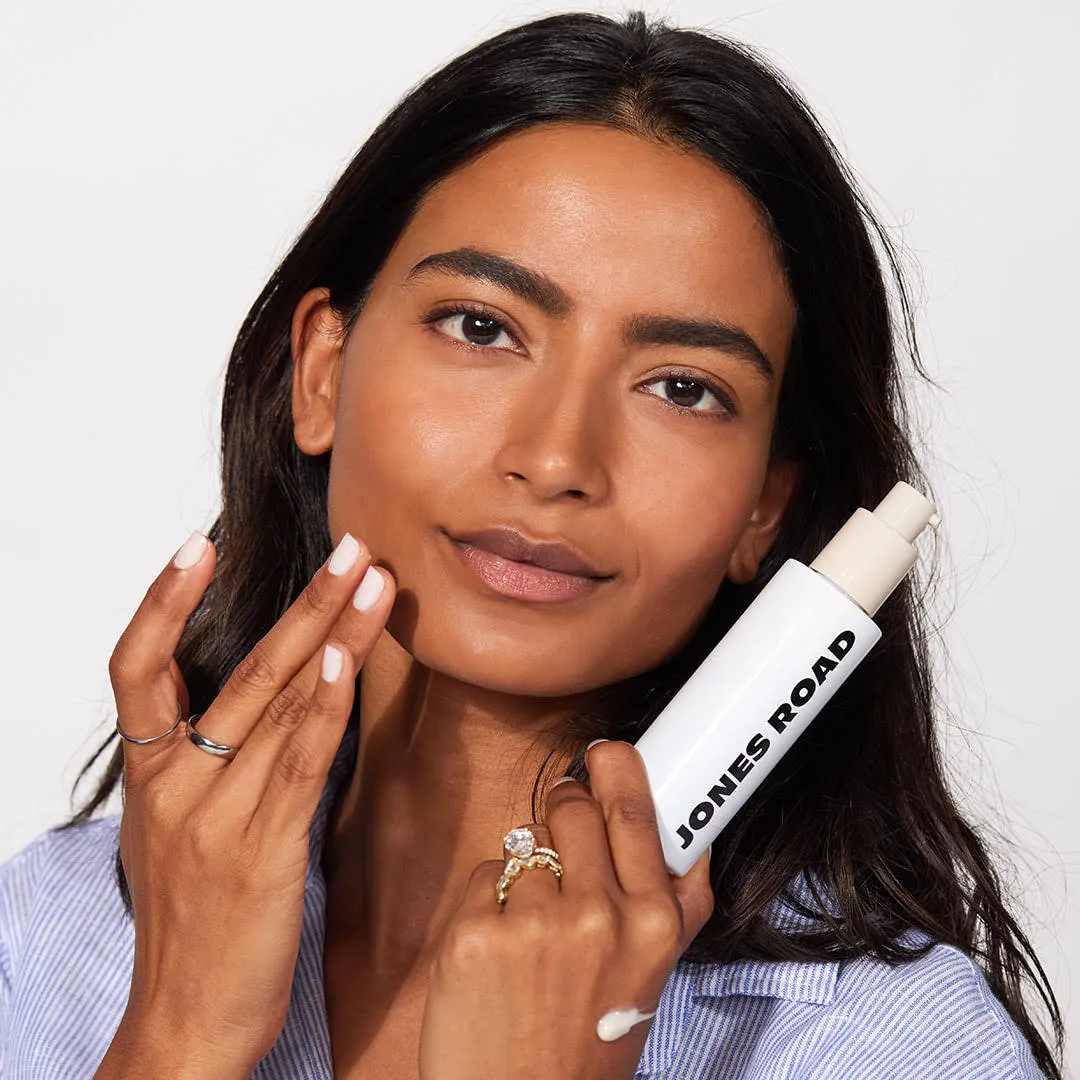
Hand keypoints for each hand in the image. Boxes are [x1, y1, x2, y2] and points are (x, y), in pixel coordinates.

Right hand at [99, 531, 393, 1077]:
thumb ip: (211, 767)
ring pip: (280, 704)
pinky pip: (297, 763)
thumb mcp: (178, 833)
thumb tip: (271, 702)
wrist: (185, 1022)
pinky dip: (322, 708)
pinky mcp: (261, 851)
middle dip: (304, 602)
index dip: (159, 603)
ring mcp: (216, 816)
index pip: (135, 669)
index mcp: (149, 778)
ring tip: (376, 580)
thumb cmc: (193, 924)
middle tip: (351, 545)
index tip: (194, 545)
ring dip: (334, 635)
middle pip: (240, 669)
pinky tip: (343, 662)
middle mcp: (176, 786)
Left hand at [418, 740, 713, 1079]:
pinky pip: (486, 874)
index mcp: (655, 926)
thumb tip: (693, 832)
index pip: (637, 813)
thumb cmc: (587, 1045)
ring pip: (526, 841)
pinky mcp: (478, 934)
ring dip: (526, 870)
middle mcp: (602, 918)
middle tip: (560, 829)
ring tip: (530, 927)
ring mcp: (538, 924)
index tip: (610, 753)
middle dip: (565, 807)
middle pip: (574, 806)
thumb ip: (672, 904)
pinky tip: (499, 950)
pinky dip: (488, 901)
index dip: (620, 771)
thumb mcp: (651, 977)